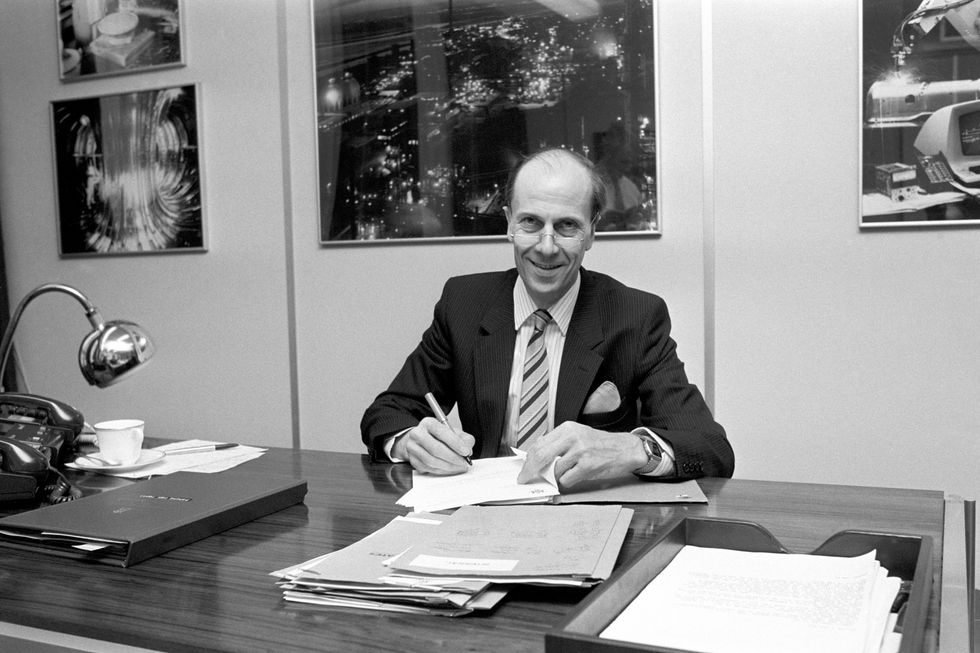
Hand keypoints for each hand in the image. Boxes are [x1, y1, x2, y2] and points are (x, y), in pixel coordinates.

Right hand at [392, 417, 474, 474]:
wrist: (420, 441)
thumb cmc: (438, 436)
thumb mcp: (452, 431)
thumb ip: (463, 438)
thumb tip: (468, 450)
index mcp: (428, 423)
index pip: (441, 432)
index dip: (455, 442)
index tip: (466, 451)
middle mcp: (417, 434)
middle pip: (435, 448)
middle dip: (453, 457)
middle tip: (464, 462)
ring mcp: (412, 448)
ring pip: (431, 461)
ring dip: (448, 466)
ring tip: (459, 467)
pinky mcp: (412, 460)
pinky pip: (428, 468)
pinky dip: (442, 471)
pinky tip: (450, 469)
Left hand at [516, 422, 645, 488]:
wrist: (626, 449)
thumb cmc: (601, 444)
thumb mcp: (578, 435)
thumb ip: (558, 443)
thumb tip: (535, 456)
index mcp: (567, 428)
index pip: (539, 444)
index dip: (528, 460)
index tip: (523, 469)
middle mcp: (573, 437)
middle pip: (541, 455)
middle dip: (530, 470)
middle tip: (526, 479)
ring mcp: (580, 451)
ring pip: (554, 470)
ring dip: (554, 477)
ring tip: (566, 472)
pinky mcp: (588, 466)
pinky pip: (567, 480)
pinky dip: (567, 482)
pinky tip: (576, 475)